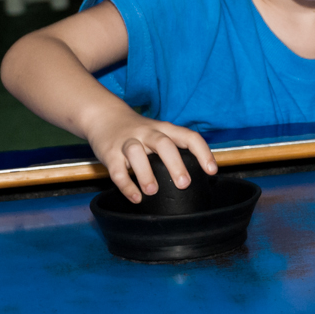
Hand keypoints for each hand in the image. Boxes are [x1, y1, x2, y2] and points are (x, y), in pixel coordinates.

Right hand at [84, 105, 216, 203]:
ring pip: (136, 153)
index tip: (212, 171)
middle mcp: (147, 133)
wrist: (103, 115)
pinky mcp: (110, 153)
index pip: (188, 136)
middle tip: (184, 184)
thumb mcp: (158, 132)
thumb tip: (199, 175)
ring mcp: (127, 142)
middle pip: (163, 144)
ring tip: (152, 191)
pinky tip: (136, 197)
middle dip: (175, 164)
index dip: (202, 152)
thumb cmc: (138, 131)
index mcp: (164, 129)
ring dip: (145, 173)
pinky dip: (126, 185)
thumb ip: (174, 148)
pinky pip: (117, 170)